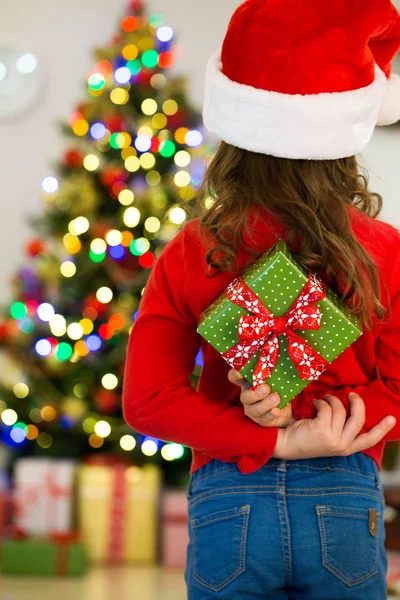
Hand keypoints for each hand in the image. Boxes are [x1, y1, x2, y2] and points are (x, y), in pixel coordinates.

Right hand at [228, 368, 292, 427]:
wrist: (285, 407)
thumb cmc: (276, 387)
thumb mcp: (273, 377)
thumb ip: (271, 370)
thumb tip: (278, 355)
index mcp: (247, 383)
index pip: (235, 378)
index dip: (235, 375)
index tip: (240, 371)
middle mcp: (247, 396)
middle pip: (245, 396)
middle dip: (255, 393)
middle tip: (266, 388)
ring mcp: (253, 410)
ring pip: (255, 409)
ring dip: (265, 404)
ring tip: (276, 398)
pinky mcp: (261, 420)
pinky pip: (265, 418)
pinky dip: (271, 414)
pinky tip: (277, 410)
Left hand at [273, 392, 395, 458]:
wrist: (287, 445)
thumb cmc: (307, 438)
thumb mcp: (329, 438)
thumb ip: (341, 429)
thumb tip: (352, 408)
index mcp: (346, 448)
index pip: (369, 440)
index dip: (381, 429)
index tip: (391, 419)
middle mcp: (342, 445)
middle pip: (359, 419)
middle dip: (357, 403)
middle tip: (352, 394)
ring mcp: (332, 438)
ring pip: (341, 410)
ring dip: (332, 399)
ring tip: (324, 399)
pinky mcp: (322, 430)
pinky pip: (327, 408)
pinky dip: (320, 402)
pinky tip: (314, 404)